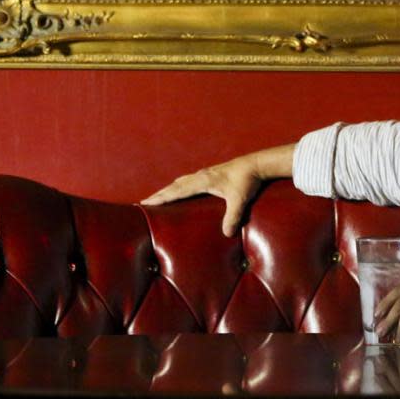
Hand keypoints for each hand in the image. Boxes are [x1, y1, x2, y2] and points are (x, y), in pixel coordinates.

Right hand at [141, 156, 263, 236]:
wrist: (256, 164)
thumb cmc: (247, 181)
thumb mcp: (240, 200)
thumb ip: (233, 216)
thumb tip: (227, 234)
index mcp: (203, 181)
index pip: (177, 191)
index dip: (162, 198)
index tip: (146, 203)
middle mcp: (200, 176)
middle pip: (174, 186)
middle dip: (159, 195)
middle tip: (144, 203)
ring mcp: (204, 174)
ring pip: (180, 182)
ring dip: (168, 190)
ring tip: (158, 198)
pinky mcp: (210, 174)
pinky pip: (188, 181)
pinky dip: (178, 187)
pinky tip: (180, 190)